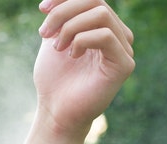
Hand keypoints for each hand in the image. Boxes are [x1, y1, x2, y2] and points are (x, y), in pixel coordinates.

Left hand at [35, 0, 134, 138]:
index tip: (42, 9)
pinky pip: (105, 36)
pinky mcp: (124, 65)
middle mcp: (119, 36)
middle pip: (96, 2)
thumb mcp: (54, 36)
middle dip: (64, 12)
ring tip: (57, 47)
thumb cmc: (55, 78)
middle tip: (44, 33)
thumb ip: (61, 14)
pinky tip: (71, 55)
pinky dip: (81, 40)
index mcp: (104, 28)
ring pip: (101, 15)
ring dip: (70, 26)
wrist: (56, 110)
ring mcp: (124, 50)